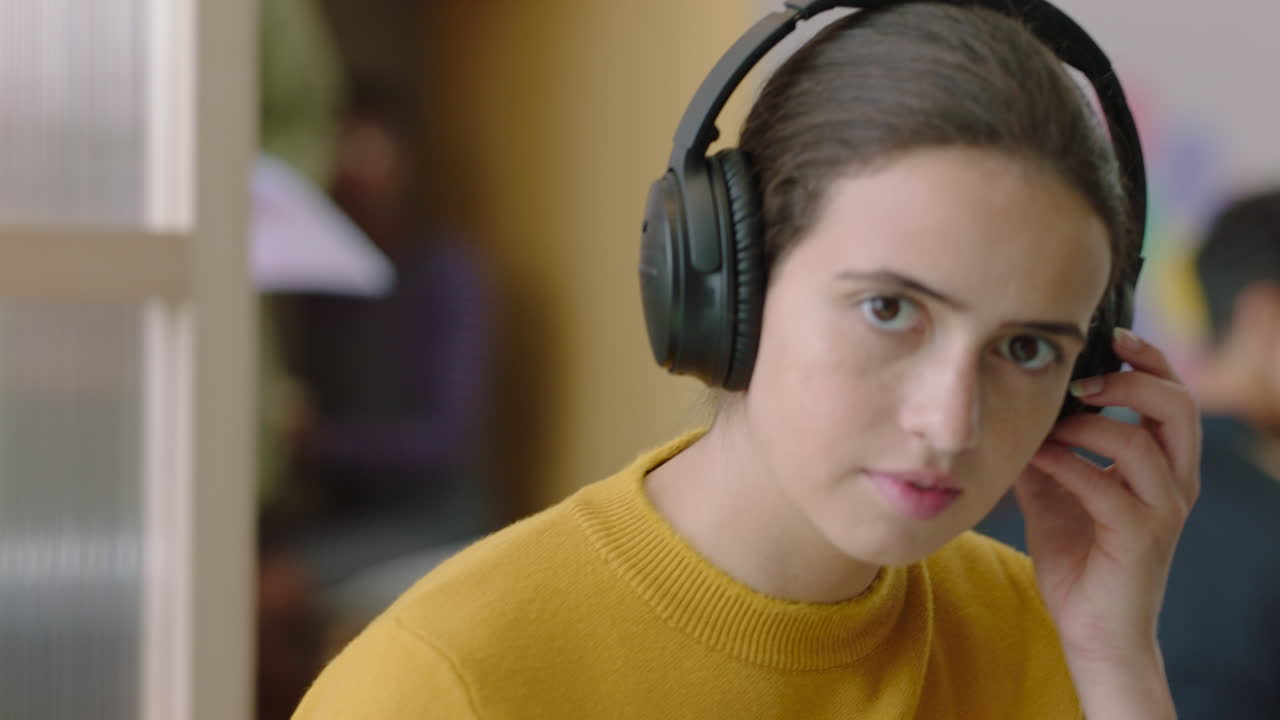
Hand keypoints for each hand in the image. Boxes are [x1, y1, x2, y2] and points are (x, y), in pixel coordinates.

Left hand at [1014, 329, 1199, 715]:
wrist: (1092, 630)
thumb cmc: (1077, 557)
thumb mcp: (1054, 489)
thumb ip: (1045, 447)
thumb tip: (1009, 404)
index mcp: (1164, 465)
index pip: (1174, 395)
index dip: (1148, 360)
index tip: (1112, 336)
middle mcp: (1174, 482)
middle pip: (1178, 406)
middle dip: (1130, 379)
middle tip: (1082, 378)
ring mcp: (1162, 511)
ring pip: (1143, 441)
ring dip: (1089, 424)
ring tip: (1052, 424)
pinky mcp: (1139, 538)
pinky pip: (1105, 485)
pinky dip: (1067, 463)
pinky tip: (1036, 459)